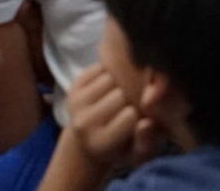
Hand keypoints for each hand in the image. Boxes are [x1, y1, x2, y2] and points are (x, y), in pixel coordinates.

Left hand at [59, 63, 159, 186]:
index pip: (130, 115)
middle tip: (127, 107)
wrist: (89, 140)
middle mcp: (82, 124)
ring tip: (118, 98)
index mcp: (99, 142)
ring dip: (119, 83)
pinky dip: (108, 73)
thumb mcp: (138, 152)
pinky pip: (99, 67)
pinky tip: (108, 89)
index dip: (138, 114)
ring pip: (110, 77)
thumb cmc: (121, 146)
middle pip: (120, 94)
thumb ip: (147, 140)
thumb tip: (146, 123)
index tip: (135, 121)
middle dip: (129, 97)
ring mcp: (75, 103)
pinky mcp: (72, 86)